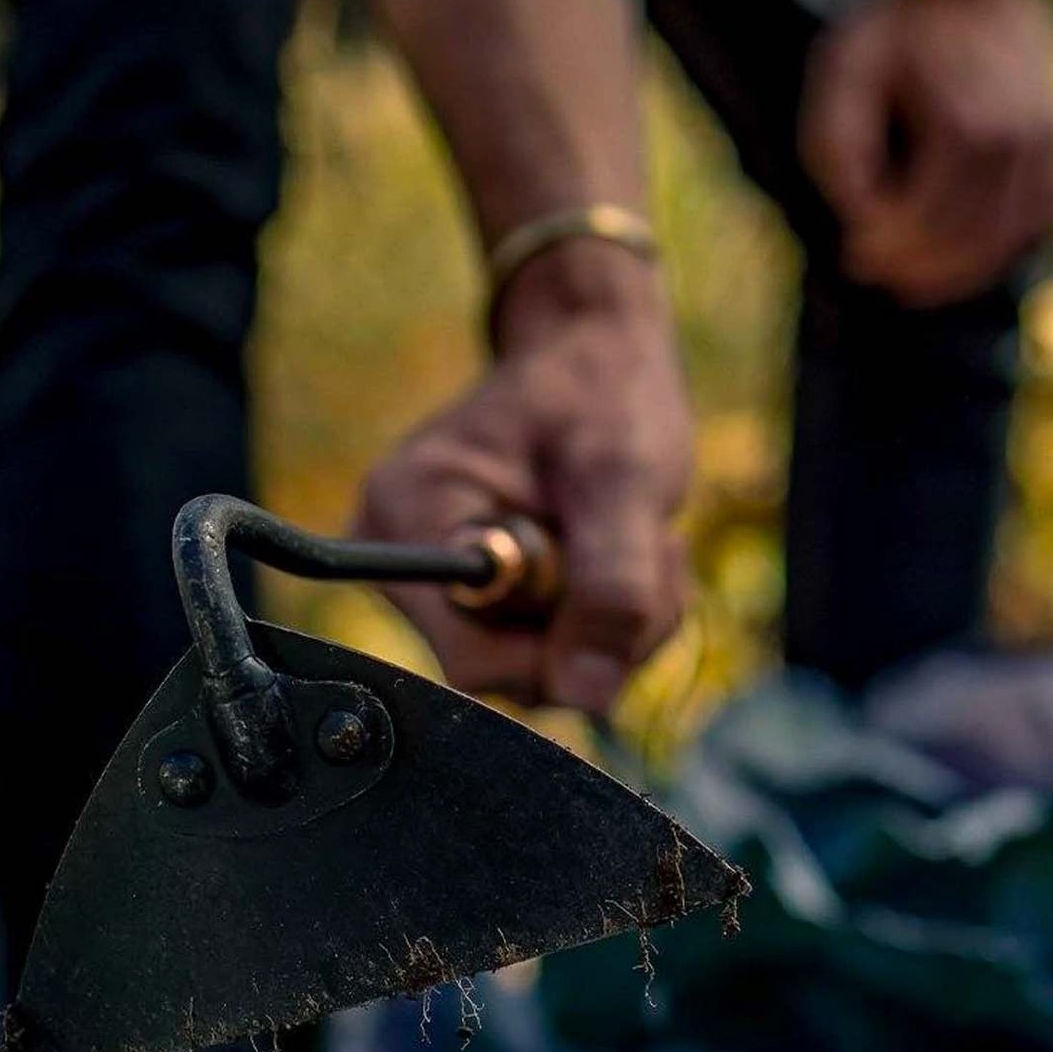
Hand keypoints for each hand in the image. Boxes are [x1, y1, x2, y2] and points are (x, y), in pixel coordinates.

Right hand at [357, 240, 690, 714]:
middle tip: (648, 545)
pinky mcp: (485, 604)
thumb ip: (611, 583)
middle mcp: (404, 565)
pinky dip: (614, 621)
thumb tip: (589, 695)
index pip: (472, 658)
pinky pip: (558, 656)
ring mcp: (444, 590)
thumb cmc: (602, 392)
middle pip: (513, 675)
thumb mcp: (623, 477)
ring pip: (547, 672)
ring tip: (640, 539)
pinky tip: (625, 557)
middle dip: (603, 628)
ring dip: (622, 624)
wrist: (595, 357)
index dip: (561, 649)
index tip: (618, 577)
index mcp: (408, 519)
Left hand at [801, 0, 1052, 307]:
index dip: (885, 248)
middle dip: (915, 268)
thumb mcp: (845, 70)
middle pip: (965, 239)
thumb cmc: (899, 28)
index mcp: (965, 120)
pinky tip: (955, 262)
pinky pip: (1032, 226)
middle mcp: (1019, 139)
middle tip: (875, 272)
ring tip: (910, 282)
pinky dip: (994, 254)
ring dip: (955, 274)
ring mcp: (1049, 146)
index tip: (851, 255)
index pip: (924, 218)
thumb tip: (859, 219)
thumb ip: (839, 146)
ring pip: (1004, 242)